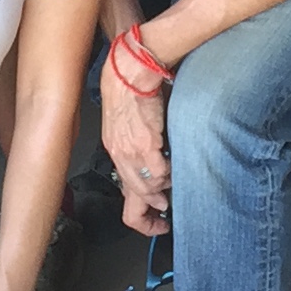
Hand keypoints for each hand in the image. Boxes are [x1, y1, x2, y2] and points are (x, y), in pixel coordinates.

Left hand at [100, 61, 171, 233]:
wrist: (129, 72)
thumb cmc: (126, 91)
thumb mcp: (123, 125)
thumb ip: (133, 147)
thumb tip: (149, 163)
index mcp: (116, 153)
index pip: (125, 197)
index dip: (140, 217)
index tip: (154, 219)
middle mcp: (121, 157)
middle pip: (136, 201)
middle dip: (153, 213)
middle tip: (164, 216)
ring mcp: (133, 153)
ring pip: (150, 189)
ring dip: (164, 189)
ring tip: (173, 182)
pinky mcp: (147, 144)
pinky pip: (160, 173)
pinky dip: (169, 175)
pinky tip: (175, 168)